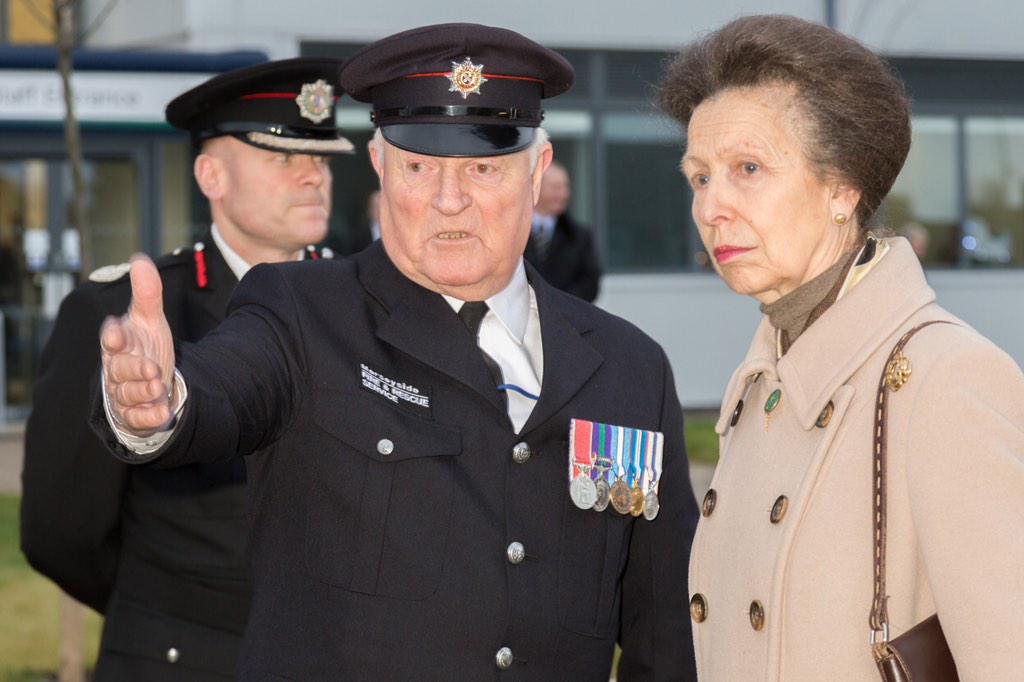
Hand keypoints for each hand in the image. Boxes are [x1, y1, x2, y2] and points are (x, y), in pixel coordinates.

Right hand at [99, 255, 175, 435]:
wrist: (154, 382)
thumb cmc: (145, 347)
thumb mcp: (150, 320)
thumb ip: (147, 293)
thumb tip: (139, 259)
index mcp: (119, 344)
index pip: (111, 339)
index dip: (113, 337)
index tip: (116, 334)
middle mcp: (118, 370)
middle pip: (119, 370)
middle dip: (133, 369)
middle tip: (151, 368)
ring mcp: (124, 394)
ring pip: (127, 395)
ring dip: (142, 392)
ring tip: (158, 387)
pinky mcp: (135, 415)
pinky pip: (138, 419)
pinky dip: (149, 417)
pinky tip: (163, 413)